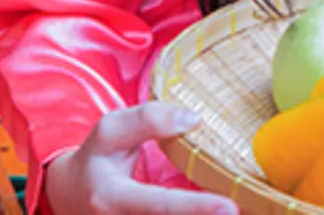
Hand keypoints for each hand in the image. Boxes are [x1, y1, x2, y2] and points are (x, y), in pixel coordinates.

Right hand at [43, 103, 236, 214]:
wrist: (72, 197)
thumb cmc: (97, 159)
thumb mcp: (110, 132)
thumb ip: (147, 120)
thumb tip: (194, 119)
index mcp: (113, 198)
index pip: (159, 204)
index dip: (196, 208)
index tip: (230, 207)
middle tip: (243, 210)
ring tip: (251, 210)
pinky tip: (221, 209)